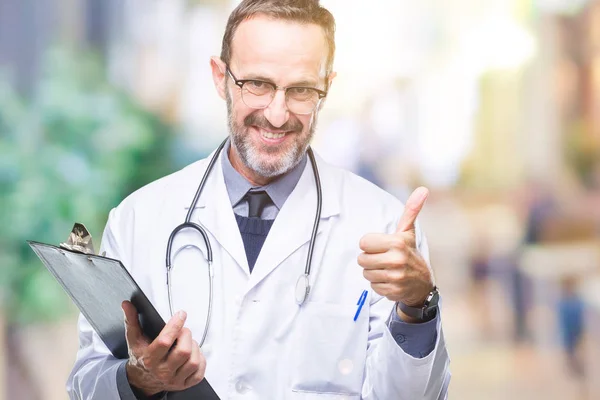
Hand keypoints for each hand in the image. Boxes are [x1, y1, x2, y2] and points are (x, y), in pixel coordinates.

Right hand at [122, 301, 205, 395]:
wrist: (141, 380)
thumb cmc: (140, 357)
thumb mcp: (133, 339)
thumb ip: (131, 320)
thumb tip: (127, 304)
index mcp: (150, 359)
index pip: (165, 341)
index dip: (175, 325)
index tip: (181, 315)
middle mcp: (163, 372)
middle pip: (184, 351)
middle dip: (186, 335)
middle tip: (183, 331)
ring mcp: (175, 380)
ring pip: (193, 361)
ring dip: (194, 347)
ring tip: (187, 342)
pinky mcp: (184, 385)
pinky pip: (199, 372)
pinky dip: (200, 360)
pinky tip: (193, 354)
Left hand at [358, 187, 433, 318]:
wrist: (422, 284)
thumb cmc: (410, 254)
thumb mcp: (408, 232)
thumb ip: (411, 210)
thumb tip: (423, 189)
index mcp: (397, 243)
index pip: (363, 243)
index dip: (371, 245)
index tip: (382, 247)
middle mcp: (396, 260)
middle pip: (362, 259)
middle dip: (370, 259)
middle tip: (384, 259)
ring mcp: (395, 277)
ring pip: (366, 273)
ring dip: (374, 272)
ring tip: (387, 269)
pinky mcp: (392, 291)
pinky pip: (372, 286)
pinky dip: (379, 284)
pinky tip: (389, 280)